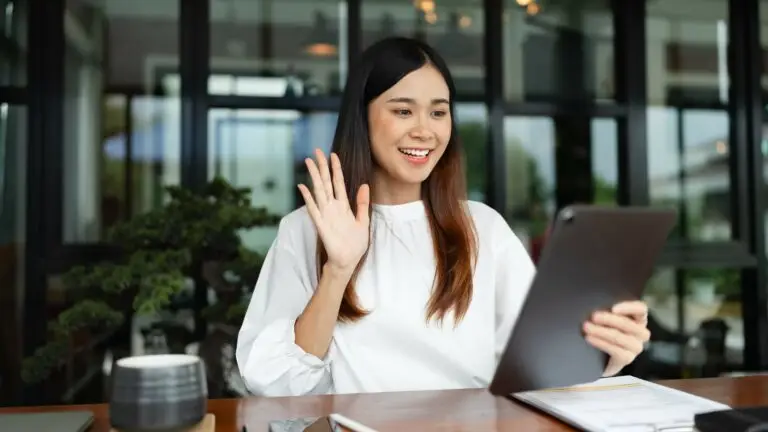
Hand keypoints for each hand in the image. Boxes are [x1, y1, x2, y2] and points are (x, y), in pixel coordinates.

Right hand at [298, 149, 369, 274]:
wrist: (347, 262)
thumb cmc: (355, 244)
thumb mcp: (363, 221)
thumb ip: (362, 203)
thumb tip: (364, 185)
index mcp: (343, 206)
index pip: (339, 182)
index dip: (336, 168)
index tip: (333, 154)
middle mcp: (333, 207)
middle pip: (326, 182)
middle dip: (322, 166)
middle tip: (316, 151)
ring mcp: (325, 215)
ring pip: (319, 191)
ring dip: (314, 176)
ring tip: (308, 162)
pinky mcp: (321, 225)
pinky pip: (313, 209)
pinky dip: (308, 198)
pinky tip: (302, 187)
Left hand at [582, 300, 650, 376]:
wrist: (599, 355)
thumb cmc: (603, 327)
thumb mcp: (607, 317)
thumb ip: (606, 309)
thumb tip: (593, 303)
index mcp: (638, 318)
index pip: (641, 309)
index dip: (629, 307)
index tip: (613, 308)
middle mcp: (641, 333)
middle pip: (629, 324)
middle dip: (610, 320)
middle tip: (593, 316)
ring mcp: (635, 347)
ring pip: (621, 338)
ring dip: (602, 331)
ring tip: (587, 327)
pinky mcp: (627, 358)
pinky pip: (616, 351)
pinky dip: (601, 343)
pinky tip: (589, 338)